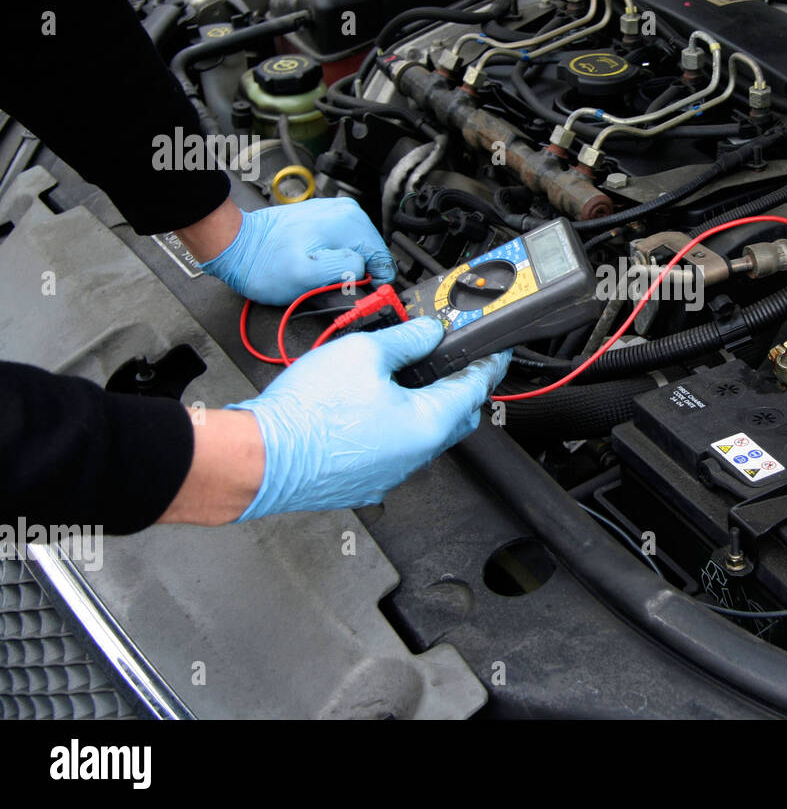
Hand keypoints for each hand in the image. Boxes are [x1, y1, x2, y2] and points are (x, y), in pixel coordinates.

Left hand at [190, 197, 395, 303]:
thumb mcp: (306, 276)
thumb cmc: (264, 264)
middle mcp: (348, 212)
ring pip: (360, 252)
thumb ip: (345, 271)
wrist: (237, 246)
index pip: (384, 261)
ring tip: (321, 276)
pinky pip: (345, 245)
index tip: (354, 296)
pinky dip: (336, 259)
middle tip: (330, 287)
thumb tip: (367, 271)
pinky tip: (317, 265)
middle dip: (358, 276)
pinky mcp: (326, 219)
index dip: (373, 285)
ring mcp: (337, 213)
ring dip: (346, 269)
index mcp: (350, 222)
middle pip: (373, 256)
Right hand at [229, 317, 509, 520]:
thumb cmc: (308, 413)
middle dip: (463, 388)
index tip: (495, 352)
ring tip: (408, 379)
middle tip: (456, 363)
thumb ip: (407, 339)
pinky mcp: (366, 482)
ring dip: (426, 408)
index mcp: (428, 424)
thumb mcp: (364, 352)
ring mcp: (392, 473)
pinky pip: (395, 452)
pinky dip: (397, 428)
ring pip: (425, 436)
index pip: (476, 388)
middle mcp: (416, 456)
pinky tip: (373, 409)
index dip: (489, 363)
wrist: (261, 457)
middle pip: (457, 417)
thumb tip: (429, 332)